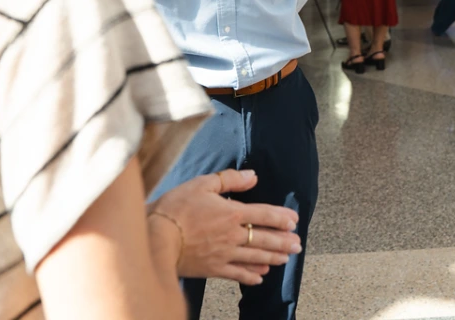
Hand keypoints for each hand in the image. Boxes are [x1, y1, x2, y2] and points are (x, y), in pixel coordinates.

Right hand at [151, 169, 301, 284]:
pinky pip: (238, 274)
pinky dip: (251, 276)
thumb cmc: (176, 209)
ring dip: (273, 257)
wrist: (156, 238)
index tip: (294, 220)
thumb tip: (253, 176)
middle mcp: (232, 235)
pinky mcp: (213, 268)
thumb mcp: (202, 184)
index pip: (264, 214)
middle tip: (299, 244)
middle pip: (265, 238)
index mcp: (232, 213)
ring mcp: (224, 254)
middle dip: (284, 241)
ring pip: (255, 257)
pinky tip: (260, 277)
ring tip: (286, 258)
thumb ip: (230, 179)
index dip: (281, 217)